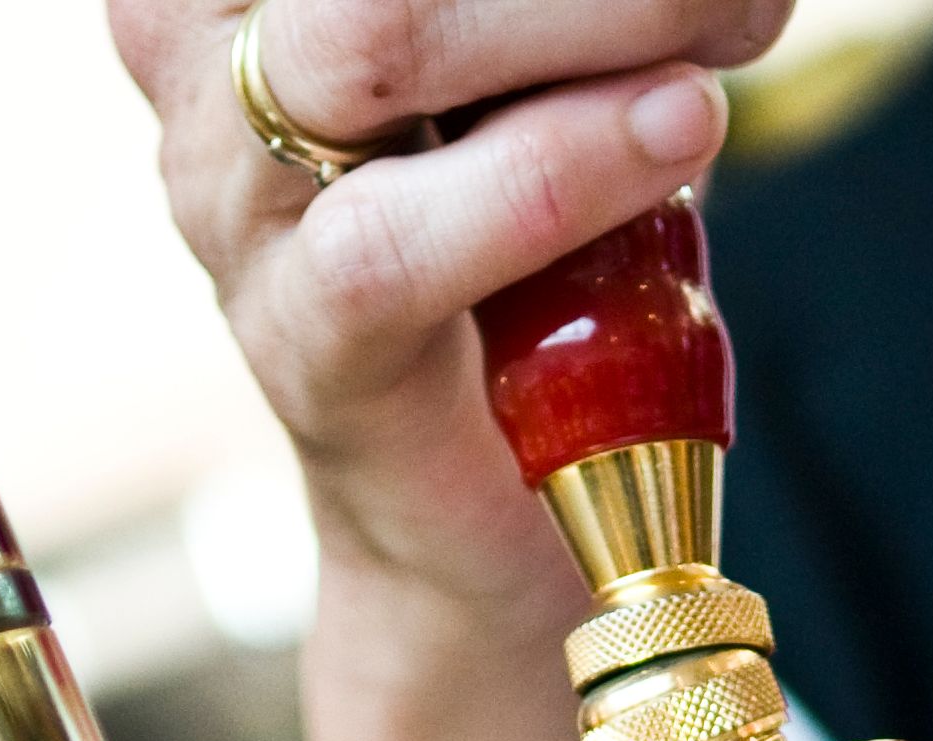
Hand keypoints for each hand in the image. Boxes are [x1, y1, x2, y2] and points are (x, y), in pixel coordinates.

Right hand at [106, 0, 780, 633]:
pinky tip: (679, 126)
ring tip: (731, 20)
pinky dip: (558, 171)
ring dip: (592, 16)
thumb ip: (569, 13)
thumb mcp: (532, 67)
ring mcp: (237, 201)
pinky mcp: (307, 338)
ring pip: (373, 42)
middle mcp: (201, 58)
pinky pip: (401, 237)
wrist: (487, 500)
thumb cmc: (521, 242)